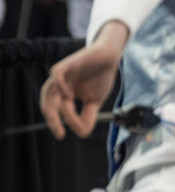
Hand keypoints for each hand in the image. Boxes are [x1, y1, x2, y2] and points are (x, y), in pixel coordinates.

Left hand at [40, 21, 128, 138]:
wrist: (110, 57)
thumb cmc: (101, 76)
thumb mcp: (95, 100)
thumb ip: (88, 115)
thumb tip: (83, 134)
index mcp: (64, 95)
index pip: (54, 111)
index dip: (56, 124)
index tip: (63, 135)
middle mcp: (60, 86)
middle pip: (47, 103)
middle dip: (51, 119)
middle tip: (59, 131)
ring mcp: (62, 75)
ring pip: (48, 91)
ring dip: (55, 105)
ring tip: (66, 112)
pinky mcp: (68, 64)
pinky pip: (57, 74)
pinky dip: (59, 85)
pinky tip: (69, 95)